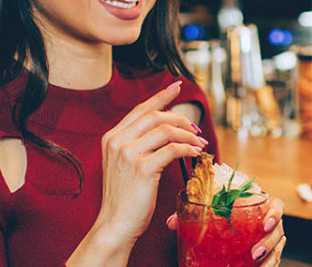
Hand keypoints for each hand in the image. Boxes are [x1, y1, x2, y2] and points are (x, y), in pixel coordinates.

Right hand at [69, 81, 205, 264]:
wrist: (114, 225)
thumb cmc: (125, 198)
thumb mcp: (125, 165)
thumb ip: (138, 145)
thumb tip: (166, 129)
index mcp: (112, 138)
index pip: (140, 109)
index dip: (161, 96)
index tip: (177, 86)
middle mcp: (117, 142)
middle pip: (156, 116)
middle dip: (181, 118)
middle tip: (195, 128)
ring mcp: (128, 154)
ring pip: (166, 130)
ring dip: (188, 134)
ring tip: (199, 142)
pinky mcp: (142, 168)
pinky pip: (173, 149)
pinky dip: (188, 148)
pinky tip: (196, 152)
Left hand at [166, 197, 286, 265]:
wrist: (222, 245)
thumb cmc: (222, 225)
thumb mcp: (208, 221)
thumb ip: (191, 219)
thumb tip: (172, 222)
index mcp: (257, 210)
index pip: (276, 206)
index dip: (275, 213)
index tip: (265, 224)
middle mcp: (268, 227)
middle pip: (279, 231)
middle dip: (269, 242)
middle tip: (254, 252)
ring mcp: (270, 244)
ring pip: (277, 251)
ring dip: (268, 259)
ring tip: (255, 263)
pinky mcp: (268, 259)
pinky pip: (273, 263)